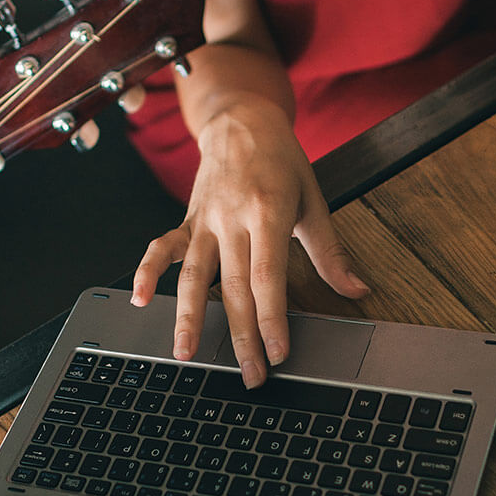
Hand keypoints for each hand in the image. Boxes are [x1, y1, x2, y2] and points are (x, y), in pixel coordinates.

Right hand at [133, 97, 368, 387]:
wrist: (242, 121)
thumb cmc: (281, 161)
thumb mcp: (313, 200)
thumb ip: (331, 252)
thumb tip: (356, 290)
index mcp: (269, 212)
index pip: (269, 277)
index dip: (272, 318)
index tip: (278, 352)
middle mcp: (233, 218)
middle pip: (235, 287)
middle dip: (242, 335)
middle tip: (250, 374)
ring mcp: (205, 220)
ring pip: (194, 275)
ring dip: (188, 316)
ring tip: (186, 353)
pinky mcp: (187, 220)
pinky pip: (162, 247)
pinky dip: (147, 271)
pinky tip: (139, 300)